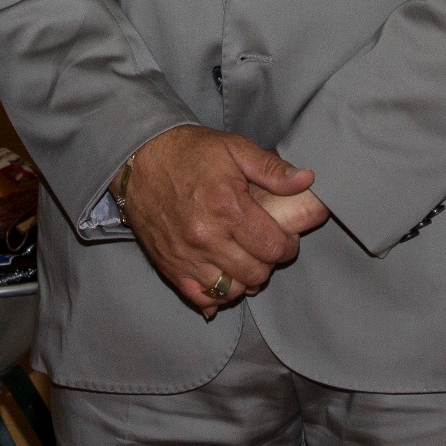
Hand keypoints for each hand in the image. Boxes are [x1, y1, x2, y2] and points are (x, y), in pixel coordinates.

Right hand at [119, 126, 316, 317]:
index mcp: (227, 207)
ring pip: (232, 291)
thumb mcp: (234, 147)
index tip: (284, 236)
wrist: (139, 159)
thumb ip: (272, 168)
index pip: (274, 247)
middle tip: (264, 245)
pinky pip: (201, 298)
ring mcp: (186, 256)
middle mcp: (206, 237)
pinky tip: (223, 276)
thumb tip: (307, 180)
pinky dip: (217, 294)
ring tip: (244, 258)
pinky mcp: (169, 266)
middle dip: (268, 262)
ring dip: (244, 279)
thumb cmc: (189, 152)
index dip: (287, 244)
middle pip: (257, 274)